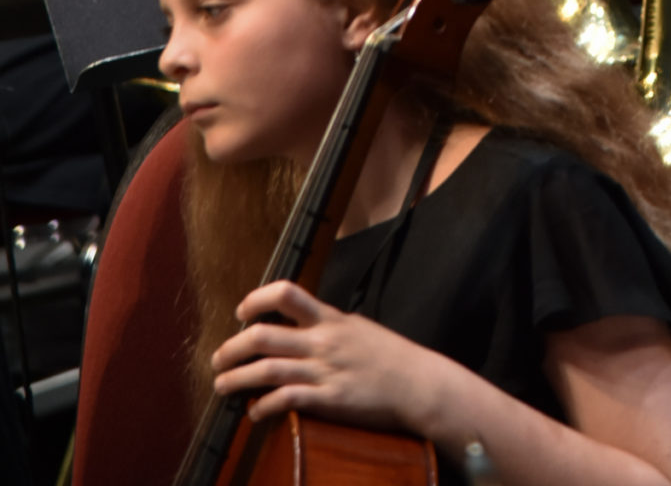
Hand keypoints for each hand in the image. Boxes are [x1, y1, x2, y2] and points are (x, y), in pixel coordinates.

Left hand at [213, 282, 438, 432]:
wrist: (417, 383)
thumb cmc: (390, 357)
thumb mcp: (358, 328)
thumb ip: (329, 327)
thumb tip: (303, 328)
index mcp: (330, 318)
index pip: (287, 294)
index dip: (257, 300)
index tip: (241, 312)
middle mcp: (323, 341)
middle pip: (263, 336)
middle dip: (231, 348)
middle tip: (217, 360)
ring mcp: (324, 371)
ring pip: (267, 370)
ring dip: (236, 379)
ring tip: (221, 387)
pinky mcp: (329, 400)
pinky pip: (286, 400)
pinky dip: (263, 407)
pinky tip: (254, 413)